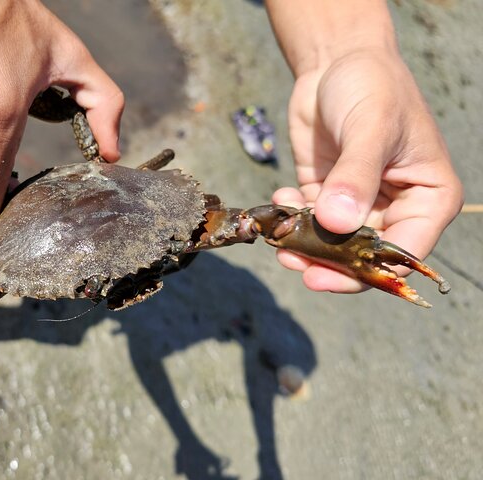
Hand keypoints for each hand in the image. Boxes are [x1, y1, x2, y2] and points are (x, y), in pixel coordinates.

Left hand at [274, 48, 462, 292]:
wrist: (337, 62)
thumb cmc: (372, 86)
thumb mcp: (370, 127)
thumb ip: (356, 176)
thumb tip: (339, 224)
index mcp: (428, 198)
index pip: (403, 253)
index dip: (365, 272)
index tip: (323, 275)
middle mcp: (396, 208)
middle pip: (363, 256)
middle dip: (326, 260)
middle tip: (290, 257)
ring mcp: (359, 204)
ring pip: (332, 244)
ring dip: (303, 243)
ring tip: (278, 234)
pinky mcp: (327, 195)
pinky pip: (309, 221)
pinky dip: (292, 218)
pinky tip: (279, 195)